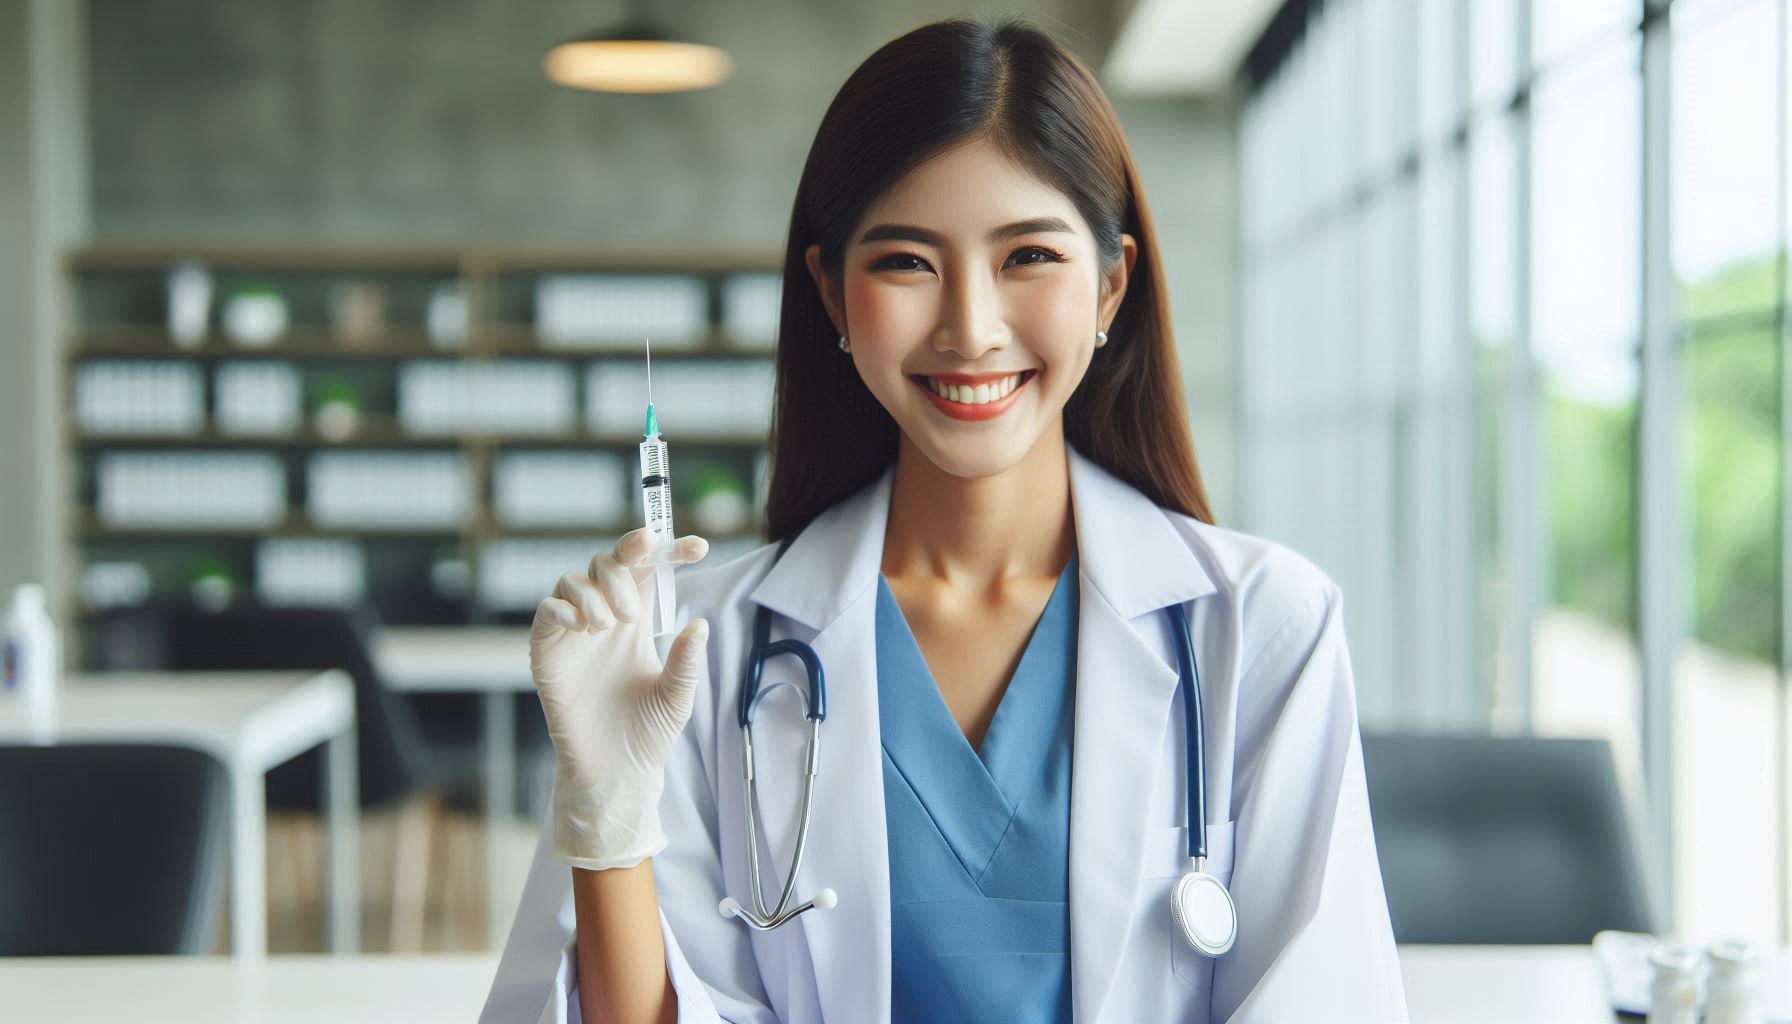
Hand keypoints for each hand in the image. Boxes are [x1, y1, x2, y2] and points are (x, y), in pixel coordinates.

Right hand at [531, 527, 709, 869]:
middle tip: (637, 613)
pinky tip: (584, 627)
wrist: (615, 771)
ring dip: (594, 591)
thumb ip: (686, 660)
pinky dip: (562, 608)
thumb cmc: (648, 733)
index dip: (670, 551)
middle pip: (608, 562)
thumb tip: (700, 624)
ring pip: (574, 578)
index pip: (649, 570)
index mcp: (638, 620)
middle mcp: (605, 618)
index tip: (699, 547)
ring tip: (611, 625)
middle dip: (624, 569)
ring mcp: (574, 632)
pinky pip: (545, 610)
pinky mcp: (547, 651)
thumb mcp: (677, 695)